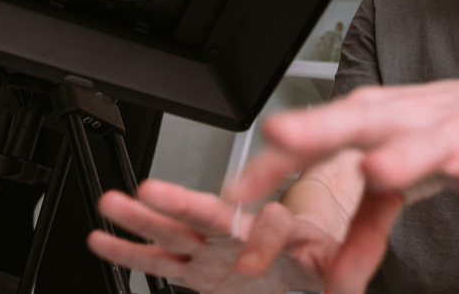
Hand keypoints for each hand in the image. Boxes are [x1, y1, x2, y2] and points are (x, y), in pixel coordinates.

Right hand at [87, 179, 335, 293]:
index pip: (272, 226)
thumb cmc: (315, 256)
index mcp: (281, 229)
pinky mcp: (195, 267)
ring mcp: (213, 249)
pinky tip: (102, 240)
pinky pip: (158, 261)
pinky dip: (129, 252)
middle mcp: (240, 233)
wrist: (303, 263)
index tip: (252, 264)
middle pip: (208, 214)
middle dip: (179, 203)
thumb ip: (340, 261)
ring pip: (174, 231)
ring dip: (142, 219)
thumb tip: (356, 266)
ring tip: (112, 203)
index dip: (263, 238)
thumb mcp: (335, 261)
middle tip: (150, 190)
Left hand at [224, 79, 458, 292]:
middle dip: (318, 130)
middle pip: (357, 123)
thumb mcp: (396, 184)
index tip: (238, 189)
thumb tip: (333, 284)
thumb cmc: (438, 139)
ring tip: (377, 170)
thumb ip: (363, 229)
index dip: (276, 161)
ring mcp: (453, 132)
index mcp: (371, 121)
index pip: (313, 137)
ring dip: (400, 157)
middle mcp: (405, 119)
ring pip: (423, 143)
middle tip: (281, 135)